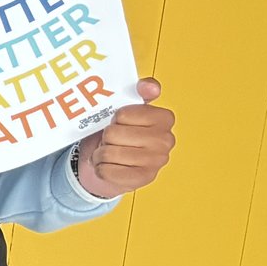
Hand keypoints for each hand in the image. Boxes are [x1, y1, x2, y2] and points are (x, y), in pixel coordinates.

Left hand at [77, 77, 175, 196]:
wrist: (113, 163)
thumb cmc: (121, 132)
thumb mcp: (128, 110)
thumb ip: (141, 92)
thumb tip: (149, 86)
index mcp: (165, 118)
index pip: (123, 114)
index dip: (115, 118)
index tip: (121, 122)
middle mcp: (166, 140)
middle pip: (113, 133)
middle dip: (106, 137)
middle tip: (113, 140)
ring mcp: (157, 161)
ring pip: (108, 153)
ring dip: (101, 154)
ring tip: (110, 153)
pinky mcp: (143, 179)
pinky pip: (107, 171)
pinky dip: (101, 169)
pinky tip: (110, 167)